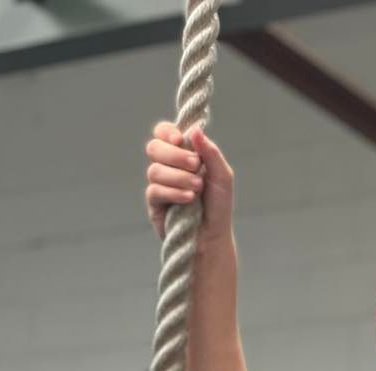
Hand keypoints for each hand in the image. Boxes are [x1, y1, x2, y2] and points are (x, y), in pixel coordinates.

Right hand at [145, 121, 233, 240]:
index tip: (180, 140)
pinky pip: (154, 190)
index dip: (167, 132)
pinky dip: (173, 192)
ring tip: (198, 188)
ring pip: (154, 170)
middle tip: (196, 166)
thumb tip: (195, 129)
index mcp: (182, 154)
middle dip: (175, 155)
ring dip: (179, 177)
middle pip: (154, 147)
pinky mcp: (155, 204)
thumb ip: (210, 152)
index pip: (163, 133)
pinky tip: (189, 199)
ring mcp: (159, 184)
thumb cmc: (218, 206)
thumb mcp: (222, 176)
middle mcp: (167, 166)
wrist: (214, 236)